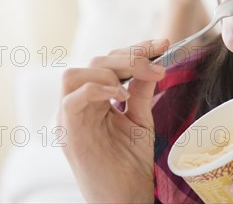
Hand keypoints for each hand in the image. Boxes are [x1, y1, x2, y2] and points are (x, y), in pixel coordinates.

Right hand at [57, 39, 168, 202]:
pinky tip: (122, 96)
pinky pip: (72, 98)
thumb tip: (153, 63)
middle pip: (93, 62)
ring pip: (75, 74)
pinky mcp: (69, 132)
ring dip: (110, 70)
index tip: (163, 44)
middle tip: (157, 65)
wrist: (124, 198)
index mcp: (93, 100)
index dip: (135, 49)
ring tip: (138, 80)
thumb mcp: (140, 119)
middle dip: (129, 57)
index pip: (108, 62)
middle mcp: (77, 105)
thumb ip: (141, 91)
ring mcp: (70, 118)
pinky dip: (98, 88)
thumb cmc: (130, 164)